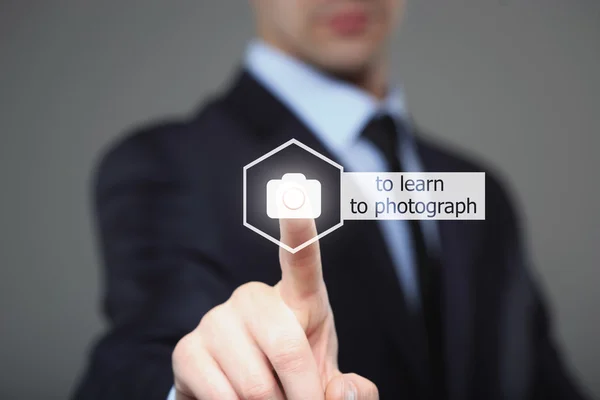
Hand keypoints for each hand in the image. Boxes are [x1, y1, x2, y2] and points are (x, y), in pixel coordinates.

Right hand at [172, 217, 378, 398]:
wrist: (240, 395)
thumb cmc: (294, 377)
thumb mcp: (328, 381)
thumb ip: (351, 391)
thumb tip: (343, 392)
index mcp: (299, 298)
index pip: (301, 259)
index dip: (298, 228)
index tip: (294, 193)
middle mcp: (254, 298)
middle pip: (288, 347)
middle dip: (304, 396)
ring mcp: (217, 320)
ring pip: (256, 384)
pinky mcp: (187, 349)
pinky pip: (222, 396)